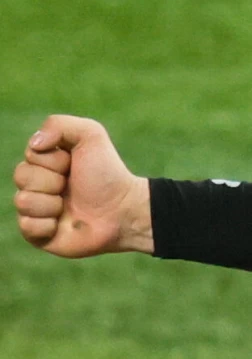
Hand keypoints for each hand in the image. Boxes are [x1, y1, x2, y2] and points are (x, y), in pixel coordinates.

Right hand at [13, 115, 152, 256]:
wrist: (123, 211)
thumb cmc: (107, 174)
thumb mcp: (91, 136)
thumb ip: (58, 125)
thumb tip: (33, 144)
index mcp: (46, 162)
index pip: (30, 154)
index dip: (54, 159)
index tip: (73, 164)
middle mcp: (38, 184)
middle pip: (21, 175)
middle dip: (52, 180)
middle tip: (71, 186)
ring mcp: (36, 209)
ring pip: (22, 201)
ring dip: (51, 203)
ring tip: (69, 206)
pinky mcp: (38, 234)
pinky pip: (26, 226)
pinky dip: (48, 225)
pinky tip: (63, 224)